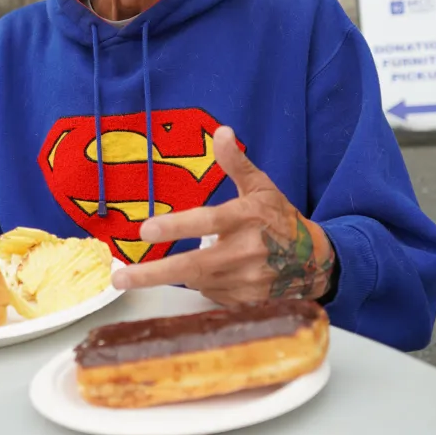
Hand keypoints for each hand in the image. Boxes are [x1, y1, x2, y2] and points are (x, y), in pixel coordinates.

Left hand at [110, 126, 336, 306]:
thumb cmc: (280, 219)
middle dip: (153, 274)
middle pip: (193, 266)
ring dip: (179, 274)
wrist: (316, 261)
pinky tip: (213, 274)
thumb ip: (236, 162)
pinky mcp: (247, 303)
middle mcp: (246, 252)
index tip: (144, 230)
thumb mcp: (261, 186)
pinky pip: (212, 295)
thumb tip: (221, 131)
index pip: (207, 222)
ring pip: (197, 280)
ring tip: (166, 267)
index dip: (176, 227)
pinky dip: (205, 284)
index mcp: (247, 218)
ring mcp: (246, 282)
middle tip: (120, 278)